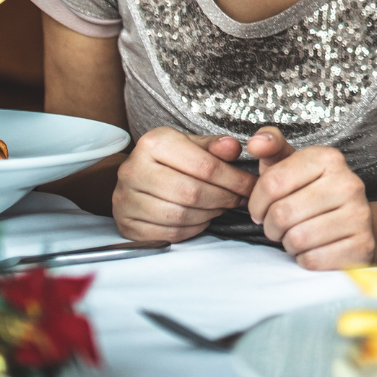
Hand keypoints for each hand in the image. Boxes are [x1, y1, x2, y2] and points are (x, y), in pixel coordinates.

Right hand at [112, 127, 255, 242]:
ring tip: (221, 206)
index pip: (204, 166)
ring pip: (180, 215)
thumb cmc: (171, 158)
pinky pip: (168, 233)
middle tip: (238, 199)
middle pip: (192, 193)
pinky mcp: (126, 224)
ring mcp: (125, 199)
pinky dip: (192, 228)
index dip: (234, 179)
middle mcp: (133, 170)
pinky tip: (202, 217)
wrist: (137, 176)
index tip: (251, 186)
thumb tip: (232, 148)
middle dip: (223, 198)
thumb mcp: (193, 144)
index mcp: (153, 143)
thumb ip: (215, 146)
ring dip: (209, 214)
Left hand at [245, 127, 376, 270]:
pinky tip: (314, 248)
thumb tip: (255, 143)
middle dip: (272, 226)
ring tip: (298, 235)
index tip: (261, 209)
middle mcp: (349, 183)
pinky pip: (312, 259)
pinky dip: (305, 259)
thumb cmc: (313, 193)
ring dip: (288, 243)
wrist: (355, 222)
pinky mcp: (362, 245)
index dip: (257, 203)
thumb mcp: (292, 166)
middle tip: (280, 226)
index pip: (271, 183)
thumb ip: (271, 148)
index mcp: (329, 158)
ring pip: (297, 239)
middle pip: (282, 213)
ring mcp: (359, 215)